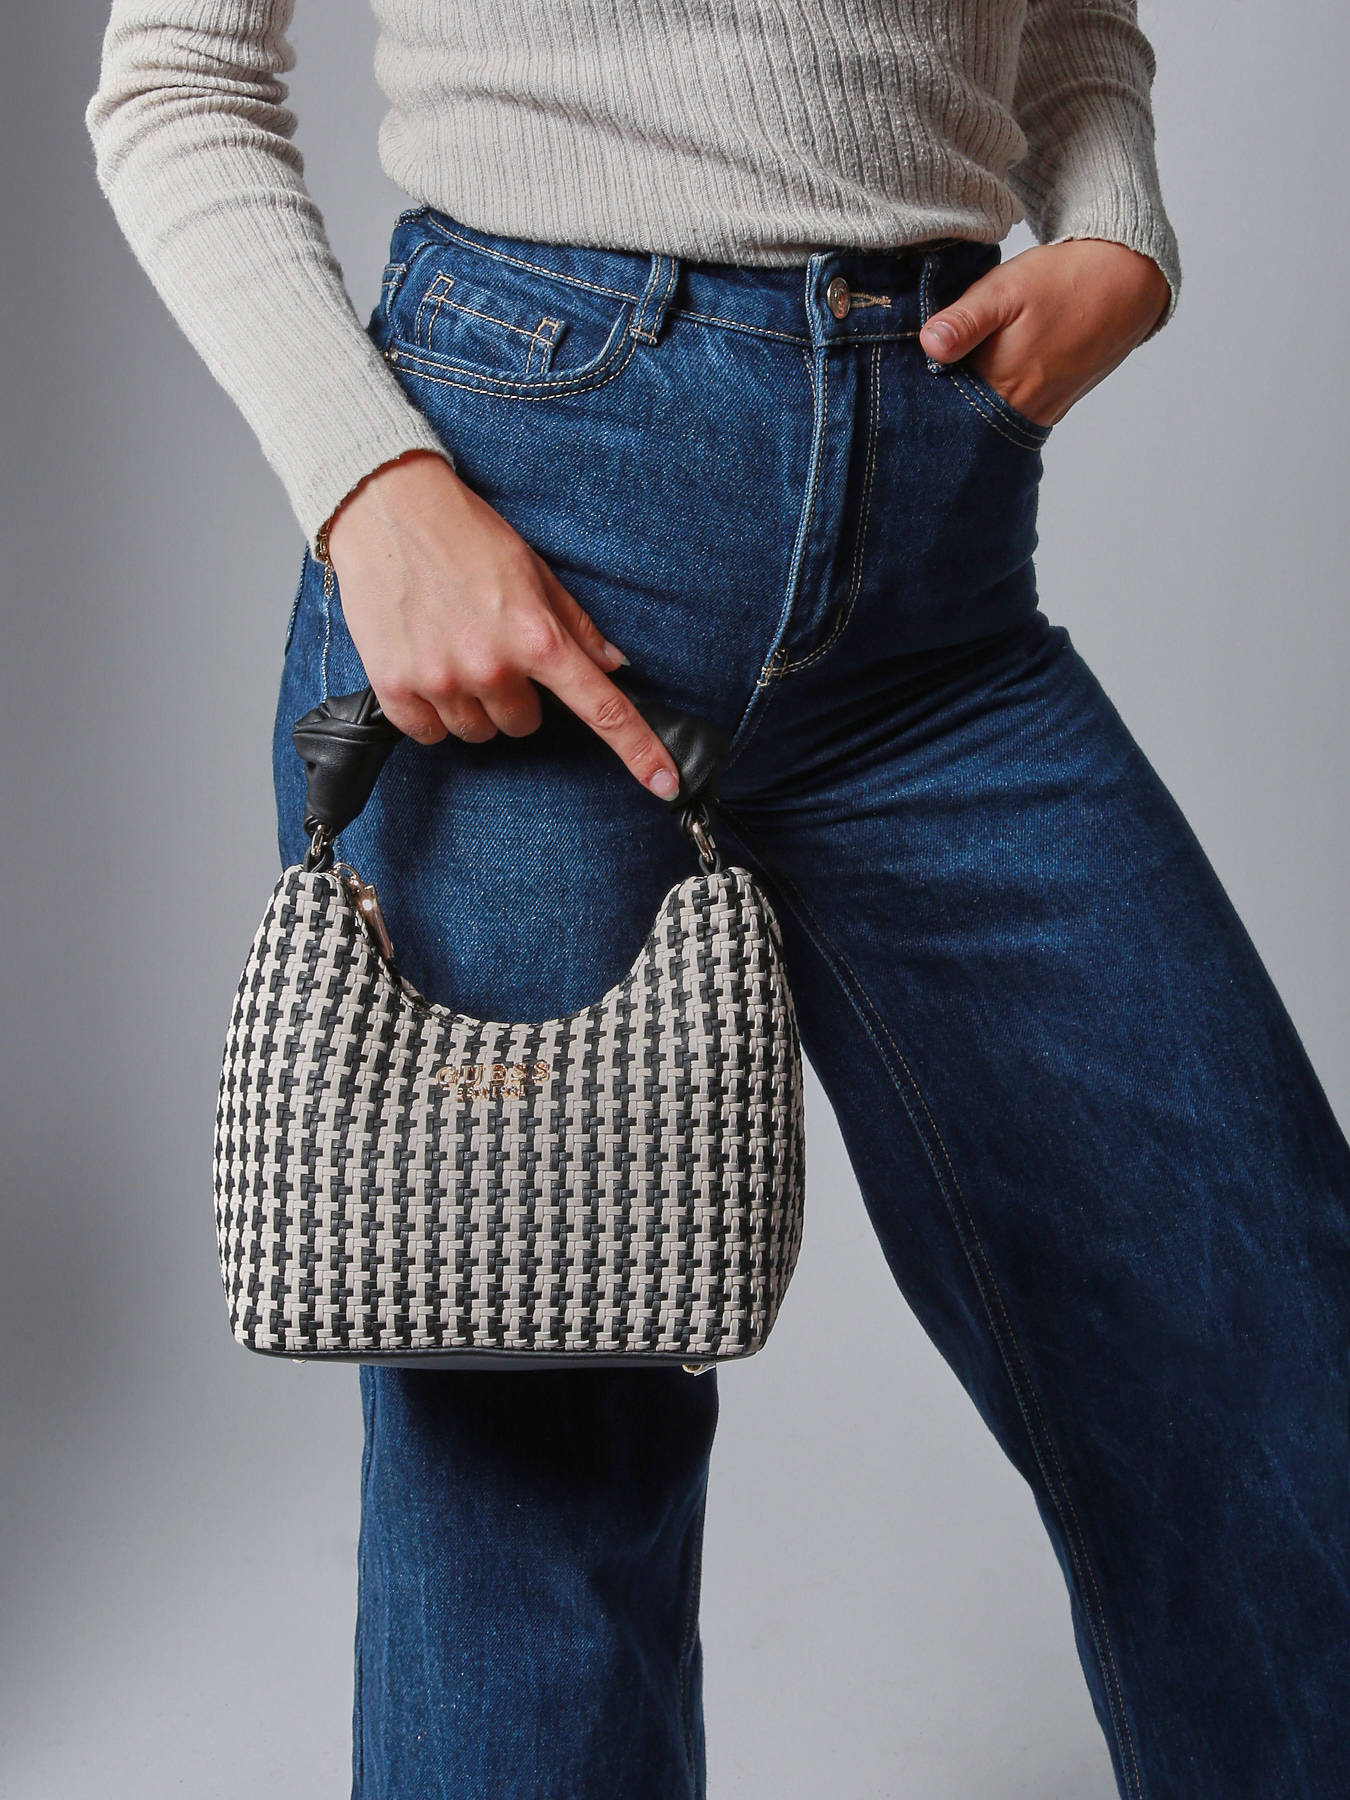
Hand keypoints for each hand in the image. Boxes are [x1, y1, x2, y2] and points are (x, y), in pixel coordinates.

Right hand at [324, 451, 680, 797]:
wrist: (385, 508)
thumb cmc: (465, 535)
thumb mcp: (534, 571)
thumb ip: (575, 626)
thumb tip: (613, 666)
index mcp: (537, 637)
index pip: (602, 707)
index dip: (639, 749)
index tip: (665, 782)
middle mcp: (493, 667)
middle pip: (525, 726)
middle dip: (515, 695)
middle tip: (490, 647)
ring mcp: (442, 681)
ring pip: (478, 733)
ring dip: (472, 704)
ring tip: (452, 648)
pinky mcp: (397, 688)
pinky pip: (430, 734)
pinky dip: (431, 711)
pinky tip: (425, 664)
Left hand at [917, 238, 1171, 427]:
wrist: (1127, 281)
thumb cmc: (1063, 282)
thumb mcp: (1006, 290)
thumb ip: (964, 321)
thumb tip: (928, 345)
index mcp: (1001, 386)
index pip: (942, 410)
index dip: (916, 401)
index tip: (895, 386)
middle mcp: (1019, 411)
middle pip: (962, 425)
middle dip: (937, 412)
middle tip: (907, 391)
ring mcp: (1039, 413)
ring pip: (985, 423)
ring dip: (963, 409)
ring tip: (943, 384)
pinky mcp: (1051, 406)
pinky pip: (1009, 416)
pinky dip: (990, 404)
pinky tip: (978, 382)